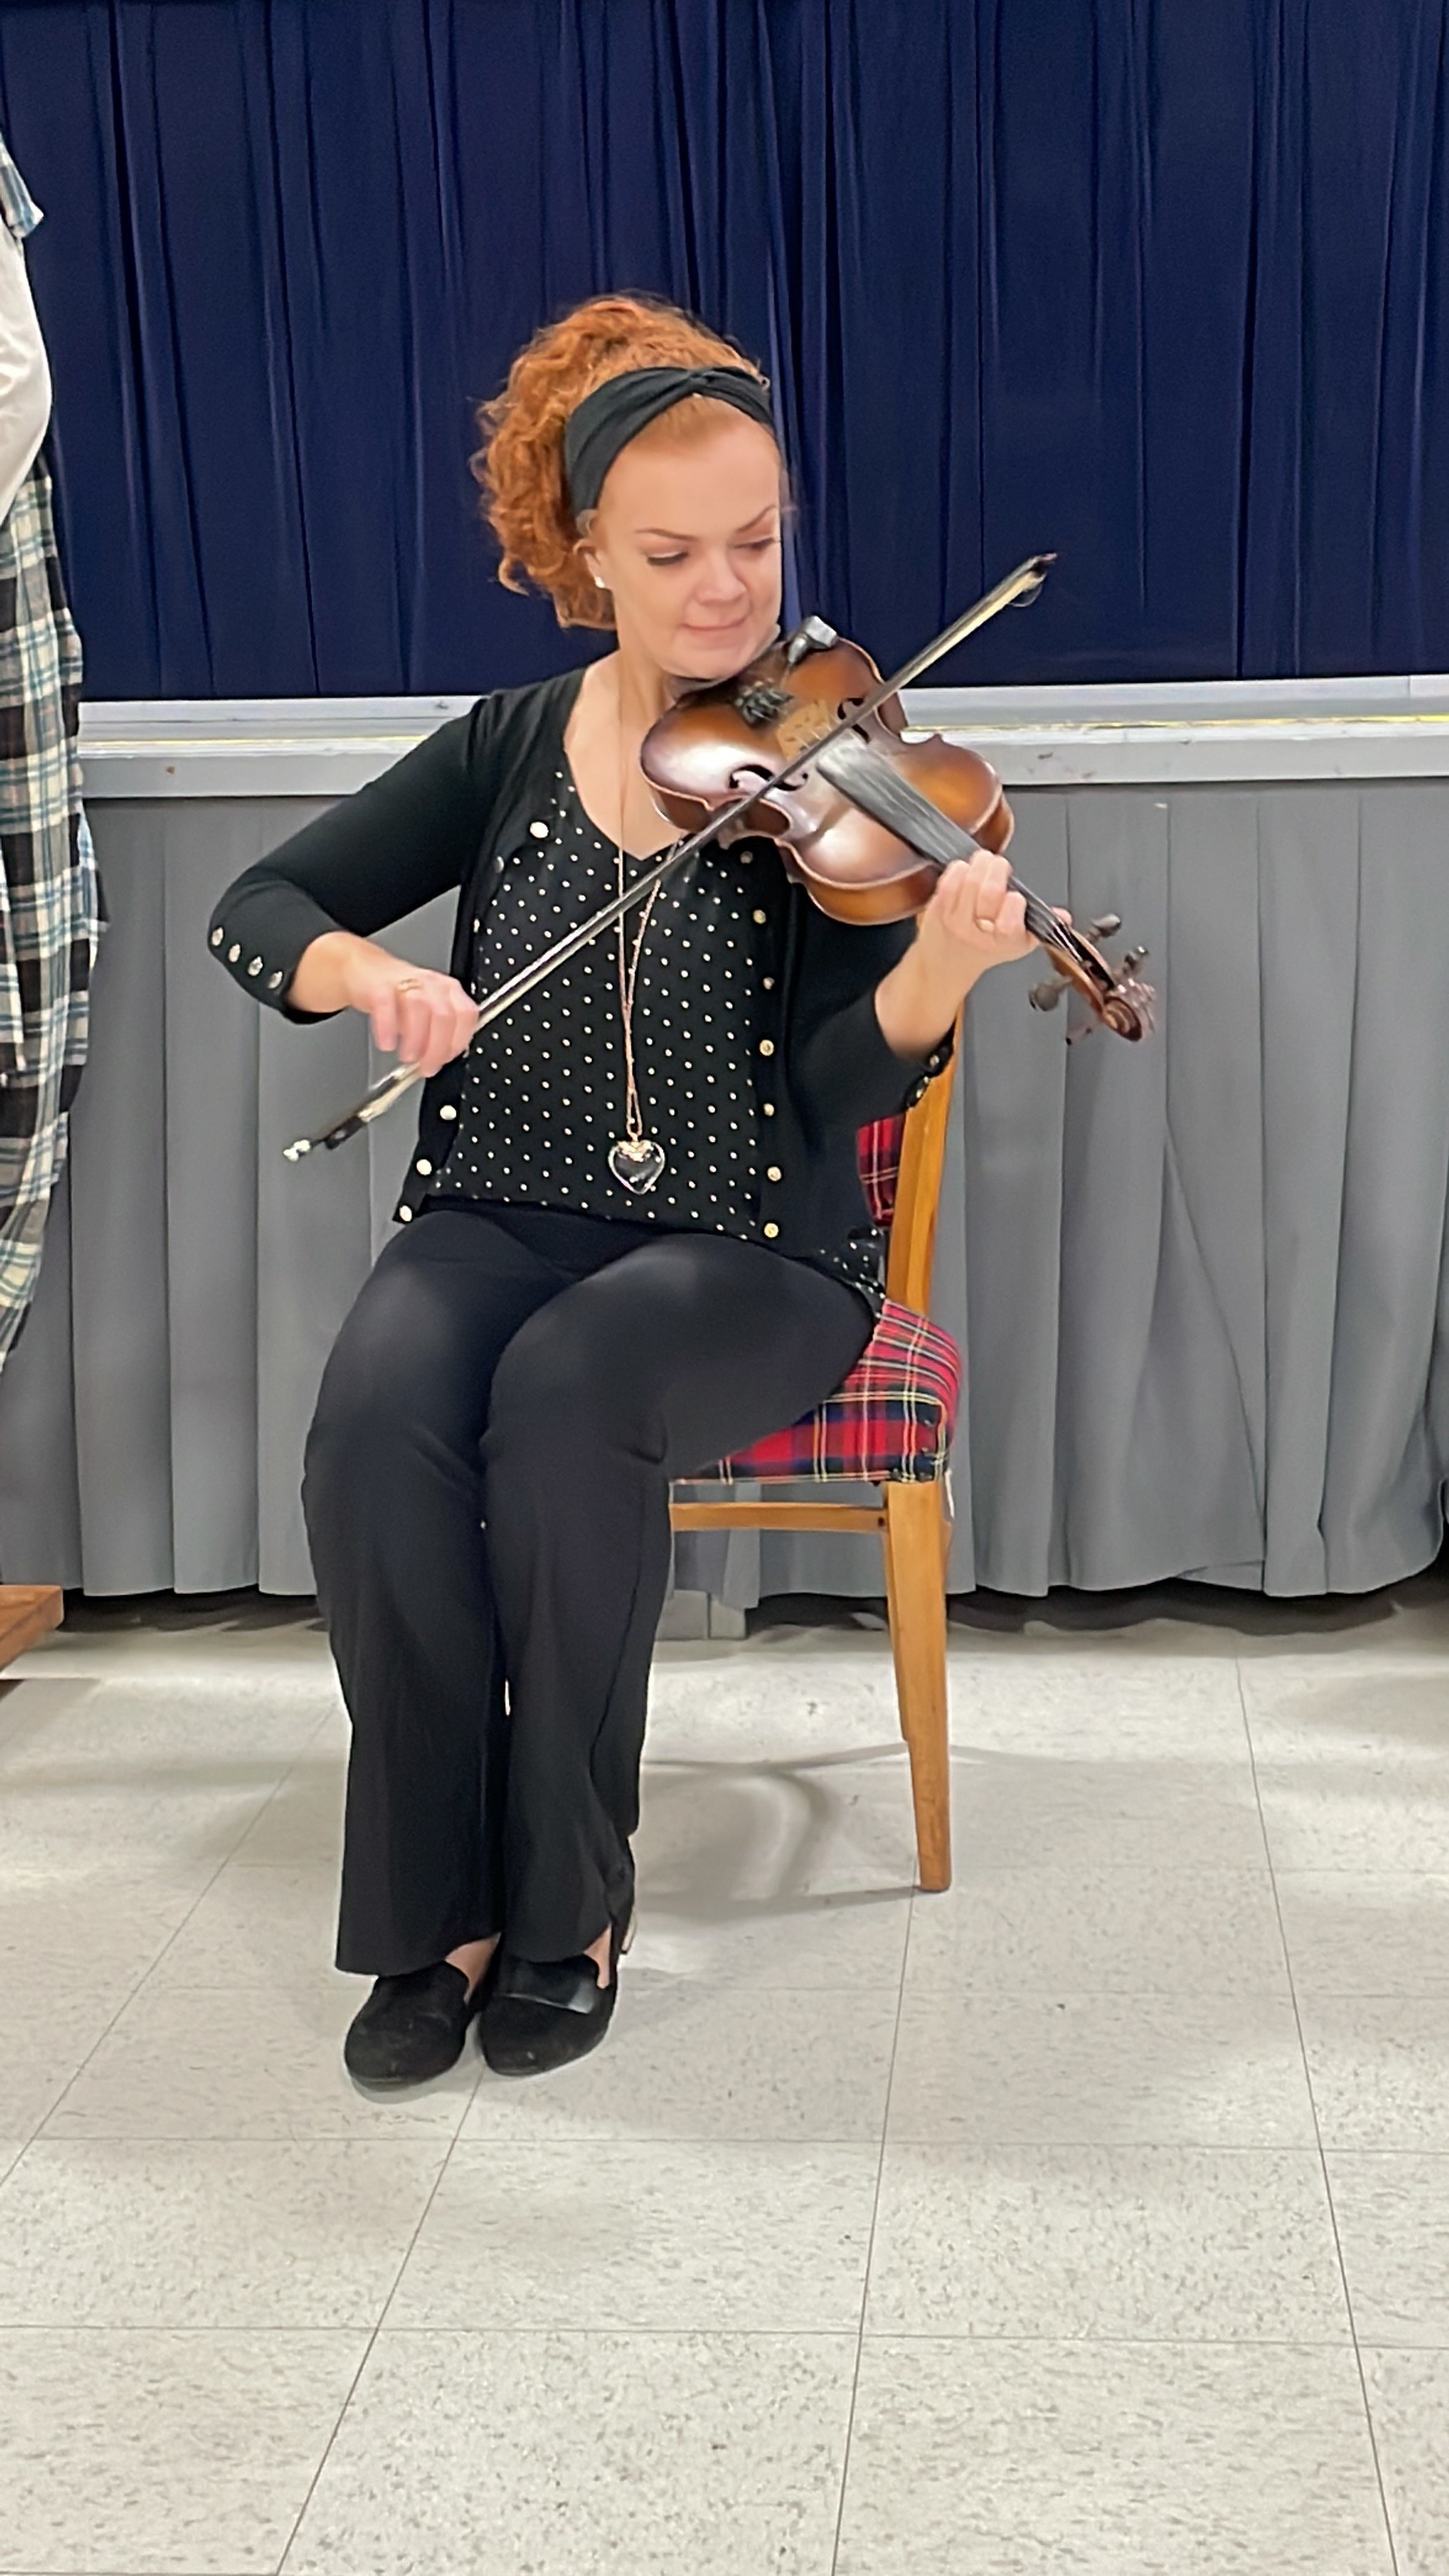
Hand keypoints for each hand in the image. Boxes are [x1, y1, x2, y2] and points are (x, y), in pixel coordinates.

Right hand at [346, 950, 479, 1078]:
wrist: (364, 971)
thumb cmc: (397, 996)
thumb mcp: (424, 1014)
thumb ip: (435, 1036)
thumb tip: (436, 1061)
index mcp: (448, 990)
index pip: (466, 1015)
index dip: (458, 1041)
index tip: (445, 1060)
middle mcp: (431, 984)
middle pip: (445, 1015)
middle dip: (437, 1048)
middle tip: (426, 1066)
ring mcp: (406, 982)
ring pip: (419, 1008)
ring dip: (416, 1039)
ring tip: (407, 1057)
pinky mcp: (379, 985)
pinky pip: (386, 1006)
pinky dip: (388, 1028)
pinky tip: (387, 1044)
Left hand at [874, 850, 1043, 1060]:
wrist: (944, 966)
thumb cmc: (983, 950)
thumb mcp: (1018, 944)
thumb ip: (1042, 926)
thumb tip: (1063, 917)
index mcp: (1006, 941)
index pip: (1011, 921)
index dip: (1014, 902)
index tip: (1015, 896)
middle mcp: (980, 932)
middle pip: (990, 892)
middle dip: (997, 869)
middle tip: (1000, 865)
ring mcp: (957, 920)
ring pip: (970, 881)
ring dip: (980, 864)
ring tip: (985, 863)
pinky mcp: (938, 908)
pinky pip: (950, 879)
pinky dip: (959, 868)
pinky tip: (965, 870)